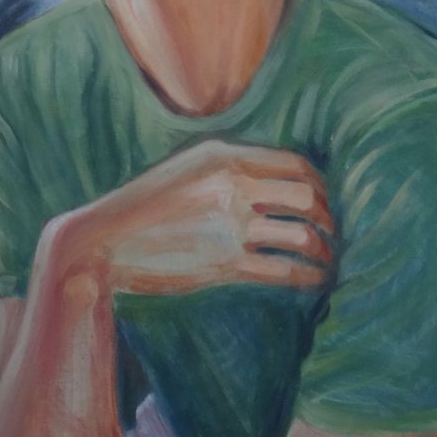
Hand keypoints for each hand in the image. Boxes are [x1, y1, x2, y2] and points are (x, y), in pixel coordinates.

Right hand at [58, 139, 334, 295]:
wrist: (102, 242)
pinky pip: (285, 269)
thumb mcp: (185, 170)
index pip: (295, 163)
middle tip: (333, 234)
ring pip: (302, 234)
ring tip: (329, 262)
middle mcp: (232, 184)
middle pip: (307, 195)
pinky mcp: (226, 263)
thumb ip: (227, 169)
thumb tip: (274, 182)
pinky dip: (309, 276)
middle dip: (329, 218)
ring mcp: (230, 224)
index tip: (324, 203)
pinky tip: (314, 281)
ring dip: (324, 251)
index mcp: (222, 155)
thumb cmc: (143, 209)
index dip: (320, 185)